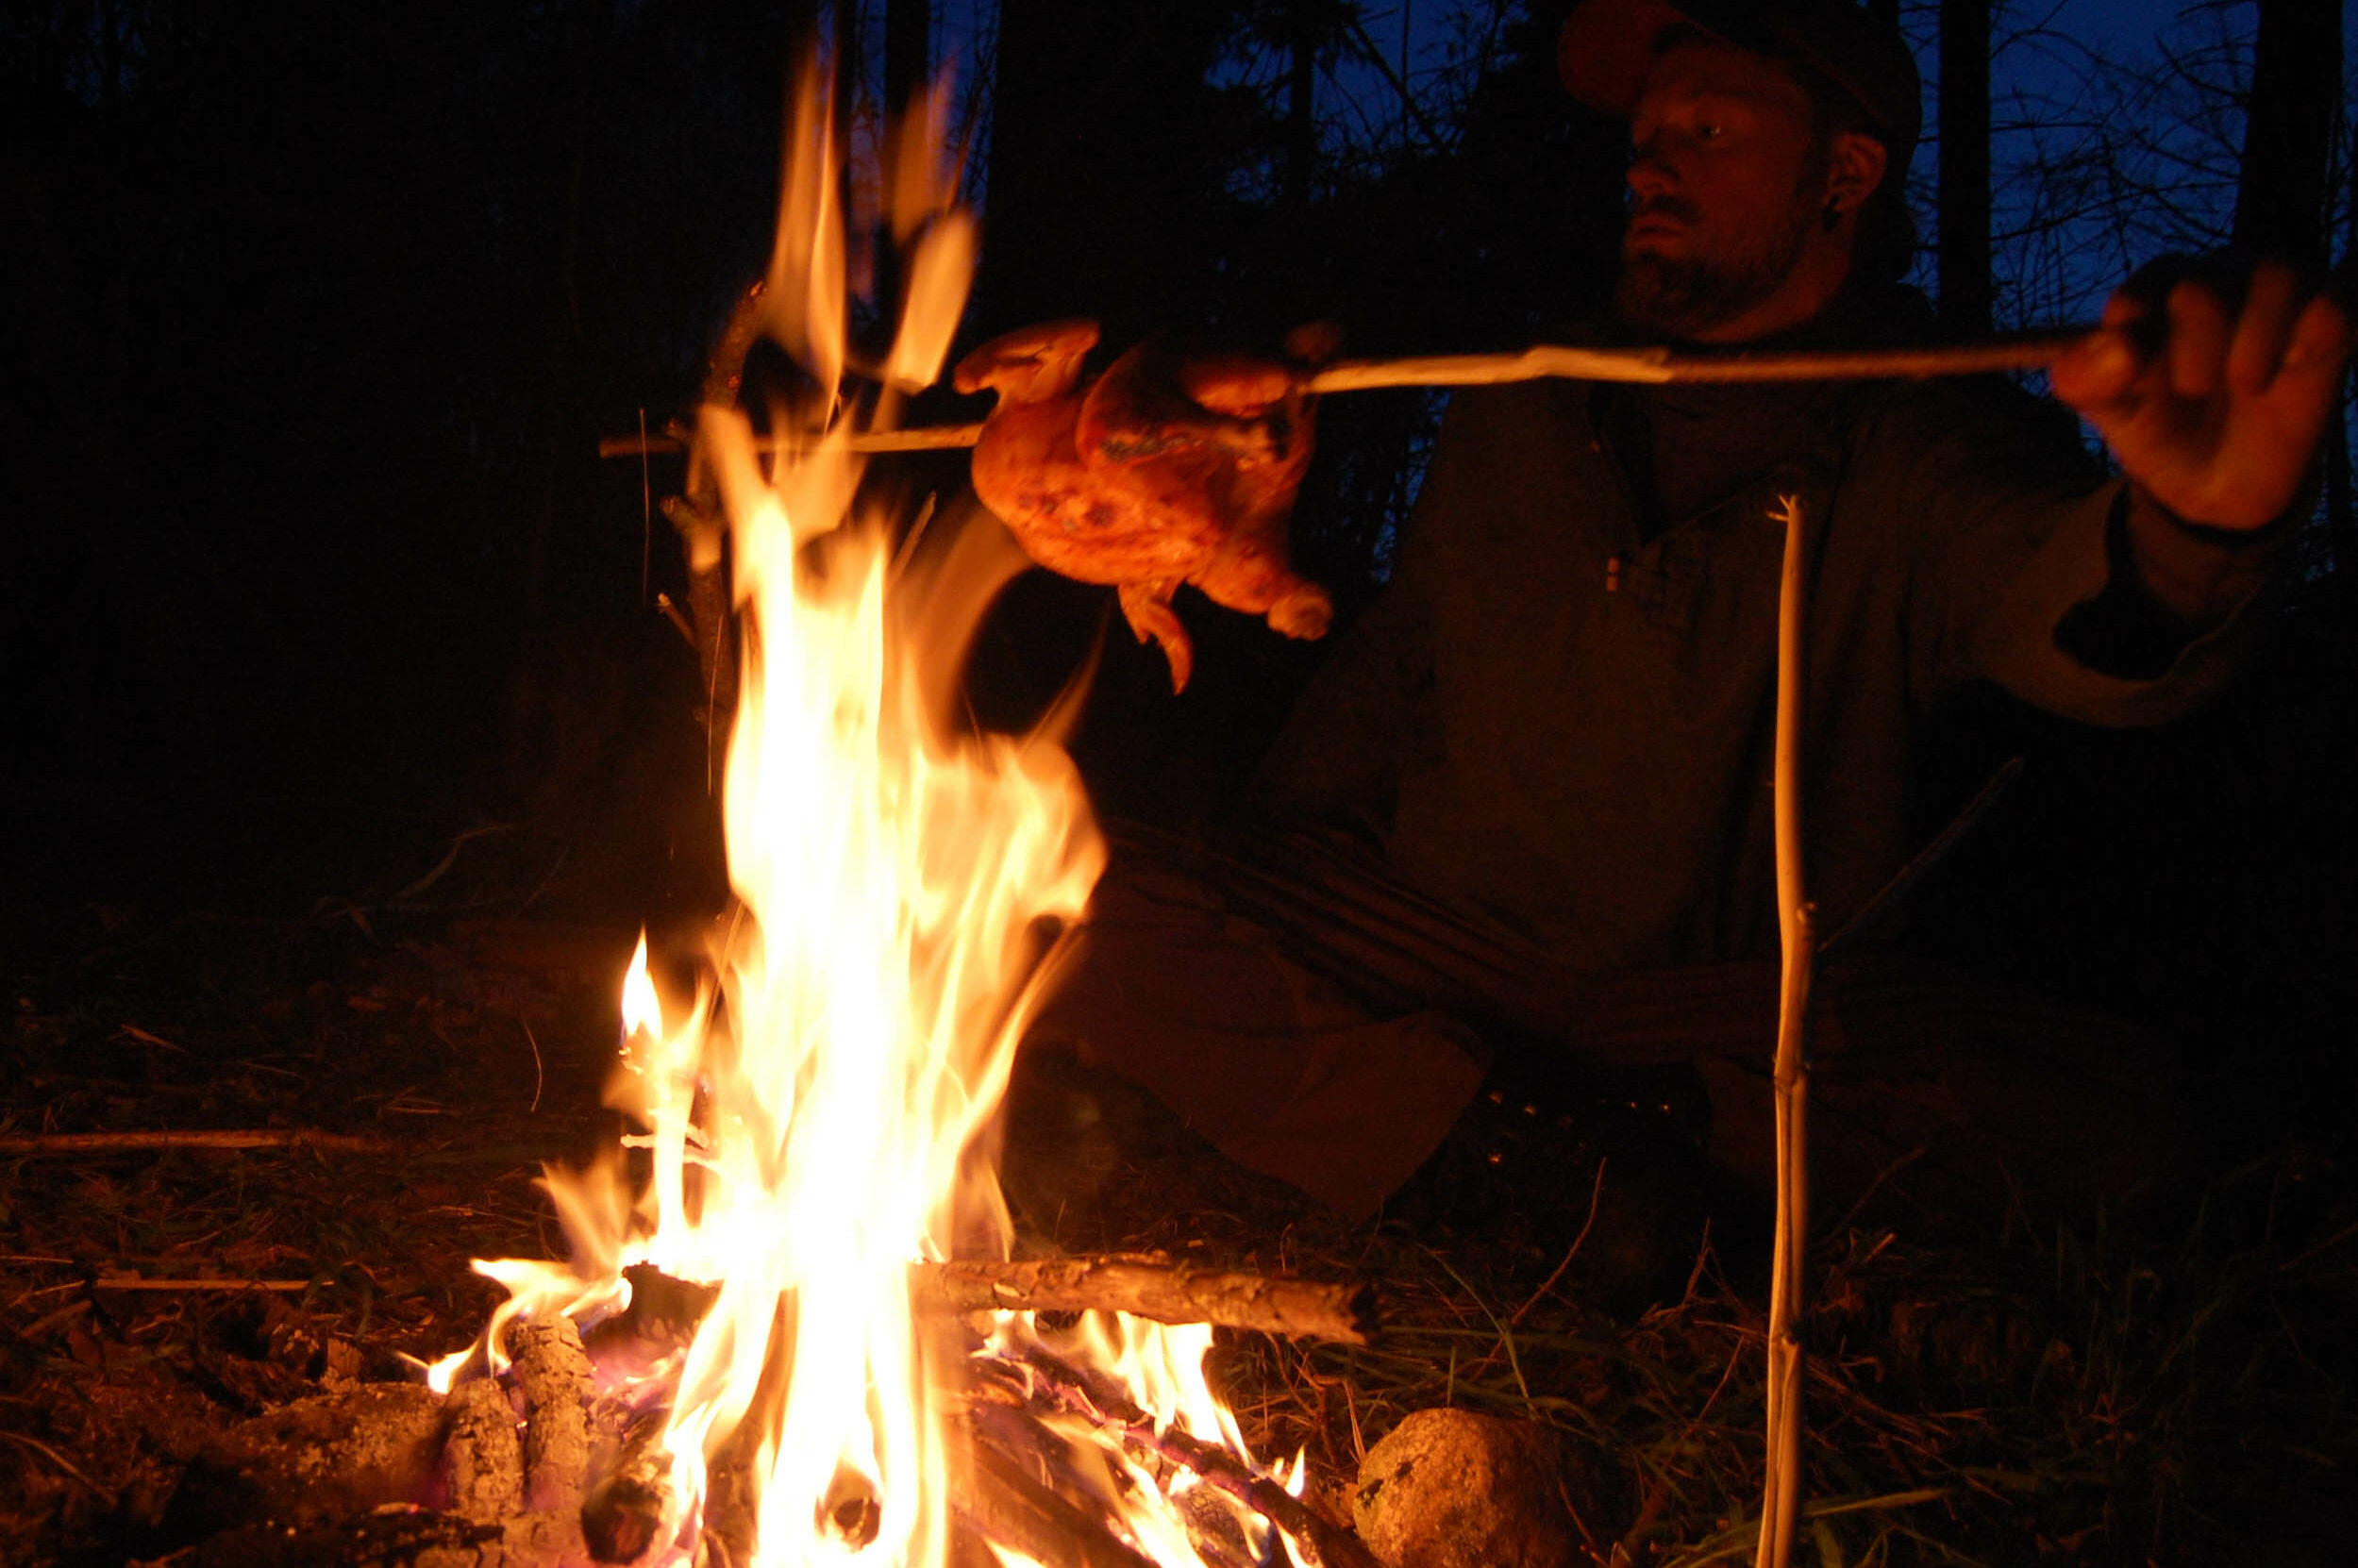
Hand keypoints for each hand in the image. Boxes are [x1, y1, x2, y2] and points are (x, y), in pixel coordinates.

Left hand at [2051, 255, 2351, 530]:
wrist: (2224, 483)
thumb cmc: (2162, 431)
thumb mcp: (2114, 414)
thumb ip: (2089, 380)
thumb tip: (2121, 347)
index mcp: (2155, 289)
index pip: (2139, 297)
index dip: (2136, 353)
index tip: (2142, 389)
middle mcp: (2218, 274)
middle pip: (2203, 288)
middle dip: (2193, 354)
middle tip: (2195, 391)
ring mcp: (2279, 290)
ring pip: (2278, 276)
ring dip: (2257, 343)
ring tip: (2247, 385)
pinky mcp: (2332, 312)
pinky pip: (2340, 292)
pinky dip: (2324, 323)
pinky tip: (2301, 361)